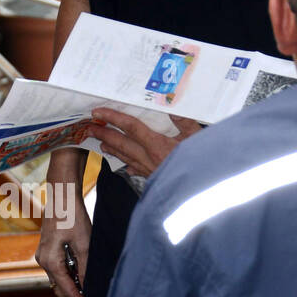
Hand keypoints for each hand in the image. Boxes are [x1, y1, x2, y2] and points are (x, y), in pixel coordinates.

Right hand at [35, 184, 90, 296]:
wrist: (61, 194)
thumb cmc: (73, 215)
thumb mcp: (84, 243)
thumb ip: (85, 268)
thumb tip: (89, 288)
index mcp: (50, 260)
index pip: (66, 288)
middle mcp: (44, 260)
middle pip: (59, 290)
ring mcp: (45, 256)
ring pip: (59, 282)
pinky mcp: (49, 251)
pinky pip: (60, 273)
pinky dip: (69, 283)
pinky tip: (77, 291)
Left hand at [87, 108, 203, 177]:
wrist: (207, 194)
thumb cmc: (205, 162)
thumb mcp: (198, 136)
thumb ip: (183, 119)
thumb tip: (169, 103)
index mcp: (157, 145)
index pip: (131, 127)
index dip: (113, 118)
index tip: (98, 112)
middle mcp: (149, 158)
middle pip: (122, 144)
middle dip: (104, 134)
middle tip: (90, 127)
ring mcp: (150, 171)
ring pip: (126, 158)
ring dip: (112, 149)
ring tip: (101, 142)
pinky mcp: (156, 180)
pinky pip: (137, 171)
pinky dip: (129, 166)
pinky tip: (127, 167)